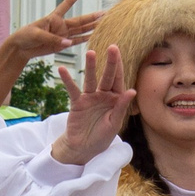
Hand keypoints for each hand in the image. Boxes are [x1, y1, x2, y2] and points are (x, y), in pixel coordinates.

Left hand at [1, 0, 101, 69]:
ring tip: (104, 24)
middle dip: (93, 16)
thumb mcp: (37, 34)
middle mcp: (61, 25)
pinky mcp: (62, 45)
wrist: (21, 48)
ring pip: (81, 30)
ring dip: (92, 27)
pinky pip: (76, 42)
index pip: (68, 3)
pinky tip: (94, 36)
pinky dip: (85, 39)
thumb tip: (68, 44)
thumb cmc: (25, 36)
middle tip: (106, 13)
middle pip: (80, 20)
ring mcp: (63, 35)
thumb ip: (52, 39)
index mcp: (54, 17)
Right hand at [50, 45, 133, 167]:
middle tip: (112, 47)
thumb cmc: (102, 137)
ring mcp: (90, 97)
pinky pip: (72, 89)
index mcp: (116, 99)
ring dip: (91, 67)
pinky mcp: (77, 103)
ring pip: (91, 79)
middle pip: (107, 76)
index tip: (120, 53)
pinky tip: (62, 69)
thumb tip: (132, 91)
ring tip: (90, 53)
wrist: (84, 148)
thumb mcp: (114, 123)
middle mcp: (103, 95)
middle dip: (110, 62)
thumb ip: (121, 107)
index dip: (120, 67)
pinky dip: (67, 80)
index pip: (119, 80)